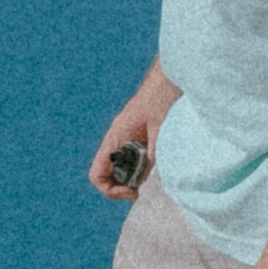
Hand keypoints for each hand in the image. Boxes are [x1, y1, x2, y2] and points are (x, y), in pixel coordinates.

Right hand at [90, 69, 175, 199]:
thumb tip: (146, 178)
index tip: (133, 192)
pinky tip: (157, 161)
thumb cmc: (162, 96)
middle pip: (108, 175)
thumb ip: (152, 154)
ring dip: (133, 176)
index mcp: (115, 137)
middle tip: (141, 189)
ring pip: (122, 168)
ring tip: (151, 174)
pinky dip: (142, 166)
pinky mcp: (139, 136)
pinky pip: (134, 159)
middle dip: (122, 186)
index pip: (97, 174)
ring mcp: (127, 139)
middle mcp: (117, 140)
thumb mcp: (160, 130)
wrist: (170, 76)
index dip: (110, 190)